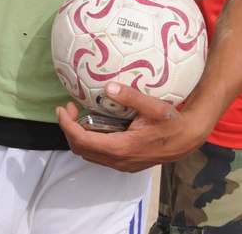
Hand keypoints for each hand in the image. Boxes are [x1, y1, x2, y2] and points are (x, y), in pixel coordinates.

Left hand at [57, 82, 205, 172]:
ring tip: (79, 116)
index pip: (81, 139)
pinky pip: (99, 156)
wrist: (189, 139)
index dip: (66, 124)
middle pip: (80, 149)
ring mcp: (122, 164)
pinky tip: (95, 125)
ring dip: (78, 136)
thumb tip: (109, 86)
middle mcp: (118, 160)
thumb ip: (131, 97)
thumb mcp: (154, 107)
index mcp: (121, 148)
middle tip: (69, 109)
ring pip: (88, 154)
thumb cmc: (172, 122)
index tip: (62, 109)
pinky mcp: (126, 163)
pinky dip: (90, 141)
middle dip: (69, 128)